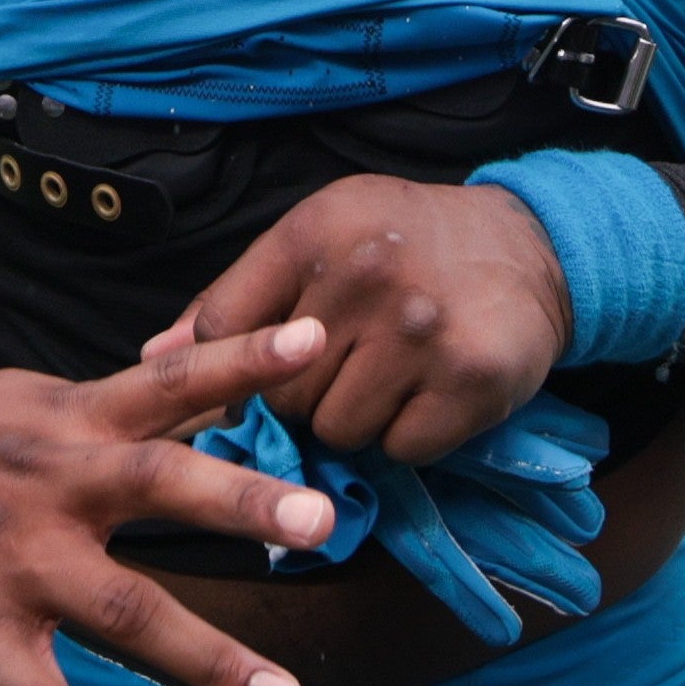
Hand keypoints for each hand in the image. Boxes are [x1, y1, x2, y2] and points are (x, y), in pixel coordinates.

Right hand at [0, 318, 338, 685]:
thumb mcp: (22, 398)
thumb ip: (110, 407)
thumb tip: (205, 390)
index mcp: (69, 418)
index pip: (171, 380)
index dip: (243, 356)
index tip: (314, 340)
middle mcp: (50, 480)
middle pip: (160, 484)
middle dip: (244, 502)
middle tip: (323, 520)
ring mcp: (12, 559)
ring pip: (124, 610)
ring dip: (209, 657)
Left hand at [160, 174, 572, 465]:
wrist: (529, 246)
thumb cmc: (405, 242)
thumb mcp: (318, 237)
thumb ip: (236, 297)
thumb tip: (155, 359)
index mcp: (312, 233)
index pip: (225, 331)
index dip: (232, 374)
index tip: (256, 381)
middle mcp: (364, 277)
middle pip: (281, 397)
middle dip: (307, 396)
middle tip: (352, 361)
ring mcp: (420, 331)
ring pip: (337, 431)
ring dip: (358, 420)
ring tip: (391, 374)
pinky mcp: (469, 382)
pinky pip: (399, 451)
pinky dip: (409, 437)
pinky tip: (429, 394)